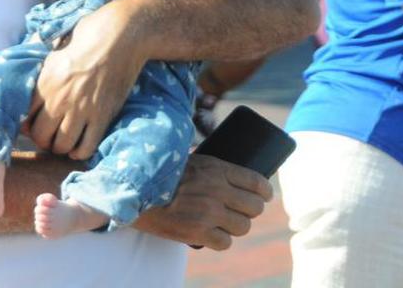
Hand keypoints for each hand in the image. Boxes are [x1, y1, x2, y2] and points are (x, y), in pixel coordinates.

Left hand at [29, 0, 144, 159]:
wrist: (121, 36)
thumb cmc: (88, 38)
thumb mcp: (56, 51)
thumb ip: (42, 74)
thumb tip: (30, 94)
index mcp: (45, 82)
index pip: (25, 117)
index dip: (27, 125)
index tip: (33, 125)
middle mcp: (60, 98)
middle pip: (40, 136)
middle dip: (42, 140)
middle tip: (49, 137)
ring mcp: (82, 109)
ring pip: (62, 145)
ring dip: (60, 148)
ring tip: (63, 142)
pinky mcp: (103, 116)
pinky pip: (86, 147)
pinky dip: (80, 153)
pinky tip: (79, 148)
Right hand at [134, 154, 271, 249]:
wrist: (136, 190)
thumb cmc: (164, 173)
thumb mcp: (192, 160)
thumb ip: (212, 169)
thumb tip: (230, 173)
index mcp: (217, 169)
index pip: (257, 182)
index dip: (265, 191)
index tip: (265, 195)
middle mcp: (217, 191)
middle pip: (254, 207)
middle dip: (251, 210)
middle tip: (243, 210)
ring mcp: (208, 213)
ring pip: (243, 227)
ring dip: (237, 226)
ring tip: (228, 223)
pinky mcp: (197, 233)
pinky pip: (225, 243)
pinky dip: (221, 240)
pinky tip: (215, 235)